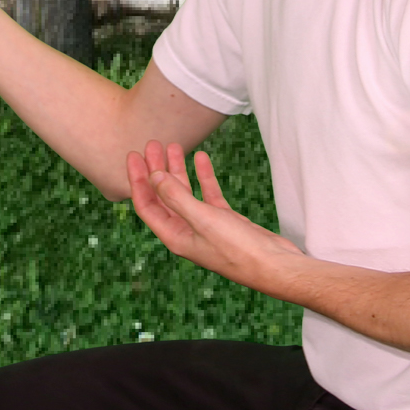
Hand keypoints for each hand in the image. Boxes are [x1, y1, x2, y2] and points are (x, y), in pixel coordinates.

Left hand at [126, 141, 306, 297]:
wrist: (275, 265)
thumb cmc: (238, 250)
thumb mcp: (203, 220)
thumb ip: (176, 197)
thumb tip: (153, 176)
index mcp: (175, 236)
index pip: (147, 205)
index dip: (137, 180)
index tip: (133, 154)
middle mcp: (187, 232)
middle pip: (163, 196)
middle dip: (155, 170)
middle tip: (152, 143)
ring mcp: (206, 226)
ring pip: (185, 193)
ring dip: (178, 170)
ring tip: (174, 145)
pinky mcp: (224, 221)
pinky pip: (208, 194)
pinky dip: (203, 176)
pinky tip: (201, 158)